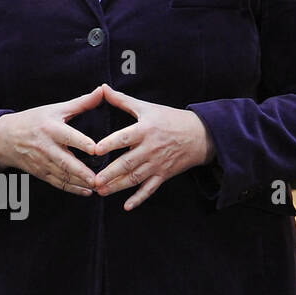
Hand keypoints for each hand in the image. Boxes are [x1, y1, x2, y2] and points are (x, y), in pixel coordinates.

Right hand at [0, 87, 101, 194]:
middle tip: (99, 179)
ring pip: (63, 175)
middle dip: (82, 172)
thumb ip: (81, 103)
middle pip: (65, 161)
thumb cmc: (33, 120)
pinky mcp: (40, 172)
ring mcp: (42, 161)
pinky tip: (86, 192)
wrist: (5, 137)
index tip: (96, 150)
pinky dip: (72, 189)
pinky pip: (57, 182)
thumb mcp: (55, 109)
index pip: (68, 136)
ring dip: (80, 183)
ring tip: (98, 187)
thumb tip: (103, 90)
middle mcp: (45, 146)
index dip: (82, 143)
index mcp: (51, 128)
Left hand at [92, 84, 215, 210]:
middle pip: (128, 162)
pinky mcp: (164, 175)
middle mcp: (150, 149)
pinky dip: (139, 198)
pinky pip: (151, 189)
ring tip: (101, 191)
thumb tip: (102, 88)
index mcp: (144, 130)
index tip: (95, 150)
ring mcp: (158, 164)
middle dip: (110, 173)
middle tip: (94, 181)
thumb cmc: (170, 119)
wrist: (201, 135)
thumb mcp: (147, 107)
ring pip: (135, 178)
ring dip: (118, 186)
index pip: (124, 138)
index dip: (110, 144)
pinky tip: (127, 206)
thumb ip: (122, 100)